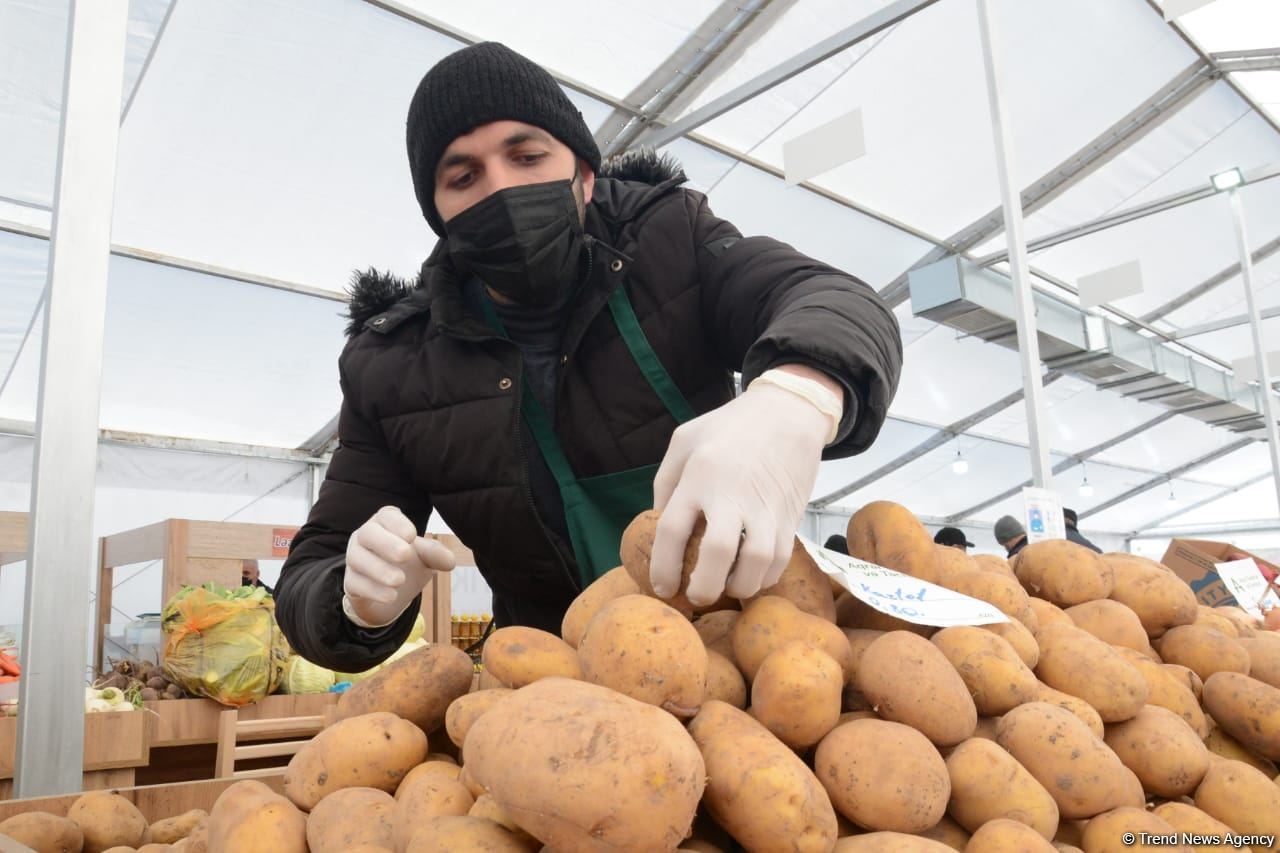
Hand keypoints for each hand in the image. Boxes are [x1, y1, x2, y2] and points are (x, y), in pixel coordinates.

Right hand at [343, 506, 455, 626]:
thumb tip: (450, 562)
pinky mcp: (350, 582)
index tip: (412, 536)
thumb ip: (436, 555)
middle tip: (406, 554)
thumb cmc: (410, 564)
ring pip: (358, 559)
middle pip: (368, 533)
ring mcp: (355, 558)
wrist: (390, 594)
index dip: (397, 523)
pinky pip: (355, 583)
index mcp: (386, 523)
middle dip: (386, 543)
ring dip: (379, 569)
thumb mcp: (426, 558)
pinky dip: (373, 590)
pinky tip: (391, 596)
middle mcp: (366, 536)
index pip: (387, 515)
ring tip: (399, 580)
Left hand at [649, 367, 836, 605]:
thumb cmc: (730, 425)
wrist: (789, 412)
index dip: (663, 567)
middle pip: (716, 553)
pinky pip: (780, 559)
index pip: (672, 530)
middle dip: (703, 587)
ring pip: (756, 563)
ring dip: (739, 587)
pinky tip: (751, 577)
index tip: (662, 586)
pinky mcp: (791, 515)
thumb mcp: (685, 439)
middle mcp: (732, 494)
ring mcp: (765, 507)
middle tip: (696, 597)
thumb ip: (666, 481)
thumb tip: (659, 524)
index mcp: (699, 475)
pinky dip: (765, 578)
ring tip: (726, 589)